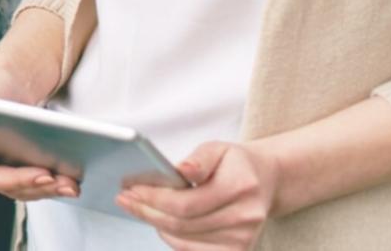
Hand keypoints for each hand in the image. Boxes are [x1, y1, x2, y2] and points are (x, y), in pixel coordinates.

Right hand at [0, 68, 78, 201]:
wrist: (11, 87)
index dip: (18, 179)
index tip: (45, 174)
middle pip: (8, 188)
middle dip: (40, 187)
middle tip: (67, 184)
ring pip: (21, 192)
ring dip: (49, 191)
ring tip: (72, 185)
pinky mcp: (10, 176)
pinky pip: (29, 188)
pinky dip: (49, 187)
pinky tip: (69, 184)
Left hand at [117, 141, 279, 249]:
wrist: (265, 181)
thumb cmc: (236, 163)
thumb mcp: (218, 149)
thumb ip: (198, 159)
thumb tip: (180, 170)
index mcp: (240, 187)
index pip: (185, 203)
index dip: (153, 199)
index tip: (131, 189)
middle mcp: (245, 217)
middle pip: (182, 225)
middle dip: (147, 212)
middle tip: (125, 200)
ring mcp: (243, 239)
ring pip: (186, 242)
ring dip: (156, 226)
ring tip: (139, 209)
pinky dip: (174, 241)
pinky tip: (160, 225)